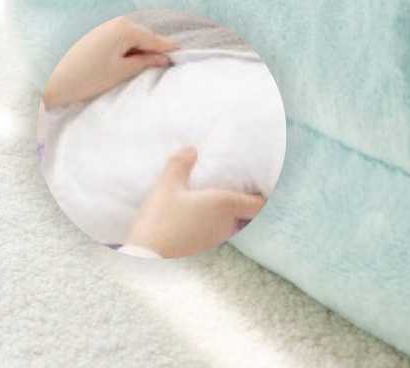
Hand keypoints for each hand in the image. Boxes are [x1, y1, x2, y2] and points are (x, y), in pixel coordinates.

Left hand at [44, 16, 175, 108]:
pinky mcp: (91, 32)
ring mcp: (102, 25)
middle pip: (143, 37)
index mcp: (125, 28)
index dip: (171, 49)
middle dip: (153, 49)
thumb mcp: (120, 72)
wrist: (43, 78)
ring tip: (143, 65)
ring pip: (129, 38)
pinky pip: (116, 38)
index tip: (187, 52)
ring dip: (136, 50)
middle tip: (166, 63)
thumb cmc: (84, 77)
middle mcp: (115, 21)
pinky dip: (123, 48)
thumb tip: (164, 58)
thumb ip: (146, 62)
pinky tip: (122, 61)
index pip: (156, 39)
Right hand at [125, 147, 265, 258]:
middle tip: (243, 188)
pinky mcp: (203, 250)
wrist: (142, 260)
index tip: (266, 185)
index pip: (259, 204)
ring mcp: (216, 240)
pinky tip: (204, 217)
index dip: (266, 195)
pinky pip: (218, 233)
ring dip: (232, 215)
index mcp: (225, 205)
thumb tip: (191, 149)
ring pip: (233, 225)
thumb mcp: (166, 186)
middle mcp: (226, 224)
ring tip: (223, 200)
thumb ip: (180, 164)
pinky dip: (217, 225)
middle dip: (248, 203)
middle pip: (248, 215)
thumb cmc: (160, 221)